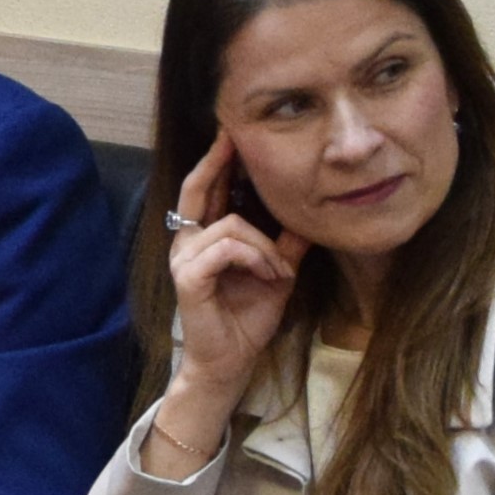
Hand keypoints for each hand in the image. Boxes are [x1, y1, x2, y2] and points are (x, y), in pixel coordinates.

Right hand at [148, 133, 303, 467]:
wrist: (231, 361)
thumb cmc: (247, 317)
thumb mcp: (276, 271)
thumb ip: (287, 242)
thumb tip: (311, 212)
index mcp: (204, 237)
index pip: (205, 188)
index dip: (217, 159)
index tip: (234, 132)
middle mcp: (187, 242)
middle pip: (197, 187)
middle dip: (218, 160)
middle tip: (234, 137)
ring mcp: (184, 259)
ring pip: (230, 224)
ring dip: (265, 246)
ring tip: (279, 272)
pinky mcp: (188, 278)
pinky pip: (227, 248)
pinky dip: (255, 258)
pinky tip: (269, 276)